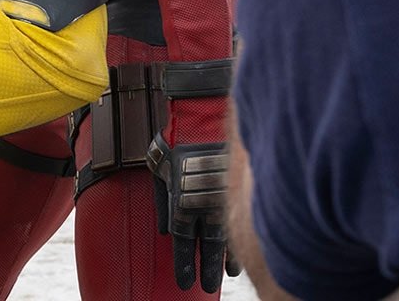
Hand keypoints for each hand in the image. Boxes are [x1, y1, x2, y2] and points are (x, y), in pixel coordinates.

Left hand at [149, 135, 236, 292]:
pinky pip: (242, 219)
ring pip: (228, 236)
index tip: (186, 282)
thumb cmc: (175, 138)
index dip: (183, 263)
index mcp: (180, 202)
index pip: (181, 241)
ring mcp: (224, 196)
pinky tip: (242, 248)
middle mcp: (203, 205)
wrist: (203, 115)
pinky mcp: (238, 186)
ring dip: (226, 258)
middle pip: (206, 247)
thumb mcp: (156, 168)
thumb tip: (163, 230)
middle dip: (206, 269)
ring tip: (225, 274)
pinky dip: (242, 236)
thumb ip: (161, 202)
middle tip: (207, 287)